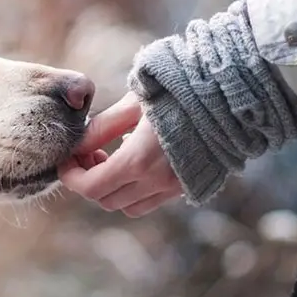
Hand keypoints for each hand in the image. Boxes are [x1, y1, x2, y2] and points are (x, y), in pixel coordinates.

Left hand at [59, 92, 182, 216]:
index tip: (67, 160)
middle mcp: (156, 182)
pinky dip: (135, 190)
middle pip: (105, 200)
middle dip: (89, 180)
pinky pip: (151, 201)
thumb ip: (102, 128)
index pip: (90, 187)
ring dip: (112, 189)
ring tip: (111, 158)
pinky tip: (137, 162)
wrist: (230, 96)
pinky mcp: (188, 186)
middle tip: (89, 153)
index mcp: (138, 160)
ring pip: (128, 206)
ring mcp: (174, 187)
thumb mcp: (133, 103)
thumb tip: (77, 145)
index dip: (71, 177)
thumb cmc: (178, 91)